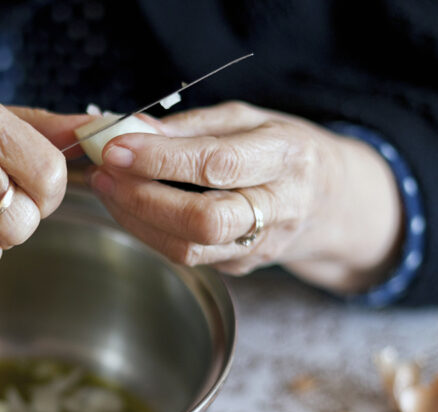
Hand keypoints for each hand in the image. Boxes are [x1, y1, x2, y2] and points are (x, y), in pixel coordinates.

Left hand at [87, 101, 403, 292]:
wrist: (332, 200)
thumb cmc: (283, 150)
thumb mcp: (248, 119)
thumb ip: (190, 126)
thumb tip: (131, 128)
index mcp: (285, 155)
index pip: (217, 163)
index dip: (160, 159)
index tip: (116, 148)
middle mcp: (279, 206)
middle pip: (203, 219)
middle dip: (143, 197)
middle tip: (105, 172)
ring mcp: (260, 245)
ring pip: (189, 248)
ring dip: (136, 218)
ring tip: (107, 187)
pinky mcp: (241, 266)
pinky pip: (185, 256)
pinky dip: (148, 231)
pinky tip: (128, 206)